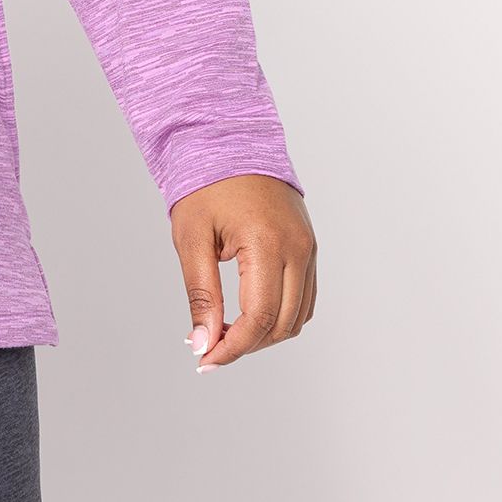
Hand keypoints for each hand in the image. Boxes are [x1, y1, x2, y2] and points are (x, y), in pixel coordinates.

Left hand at [171, 173, 315, 372]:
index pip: (259, 317)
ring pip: (298, 316)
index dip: (234, 347)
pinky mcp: (310, 248)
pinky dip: (280, 315)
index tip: (206, 360)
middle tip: (210, 348)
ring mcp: (310, 249)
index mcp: (268, 243)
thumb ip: (200, 294)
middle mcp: (299, 249)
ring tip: (226, 333)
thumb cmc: (205, 185)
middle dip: (248, 345)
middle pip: (283, 324)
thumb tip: (203, 343)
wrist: (229, 142)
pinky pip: (304, 297)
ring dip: (266, 334)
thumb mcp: (191, 237)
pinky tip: (248, 316)